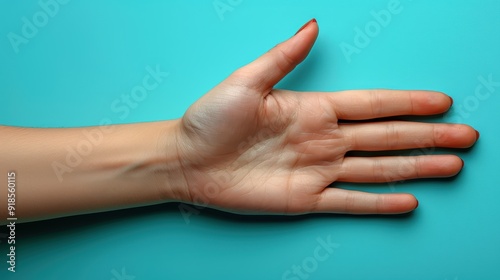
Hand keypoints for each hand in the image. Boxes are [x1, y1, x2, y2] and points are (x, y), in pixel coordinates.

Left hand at [174, 19, 476, 214]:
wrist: (186, 159)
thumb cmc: (210, 118)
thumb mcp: (246, 80)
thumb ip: (284, 57)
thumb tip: (314, 25)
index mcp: (312, 109)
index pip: (371, 104)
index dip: (407, 103)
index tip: (441, 102)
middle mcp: (322, 140)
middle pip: (386, 137)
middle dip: (426, 137)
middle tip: (466, 137)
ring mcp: (316, 171)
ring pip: (376, 169)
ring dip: (415, 168)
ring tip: (451, 167)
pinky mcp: (304, 199)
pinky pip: (348, 201)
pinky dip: (378, 203)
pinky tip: (407, 201)